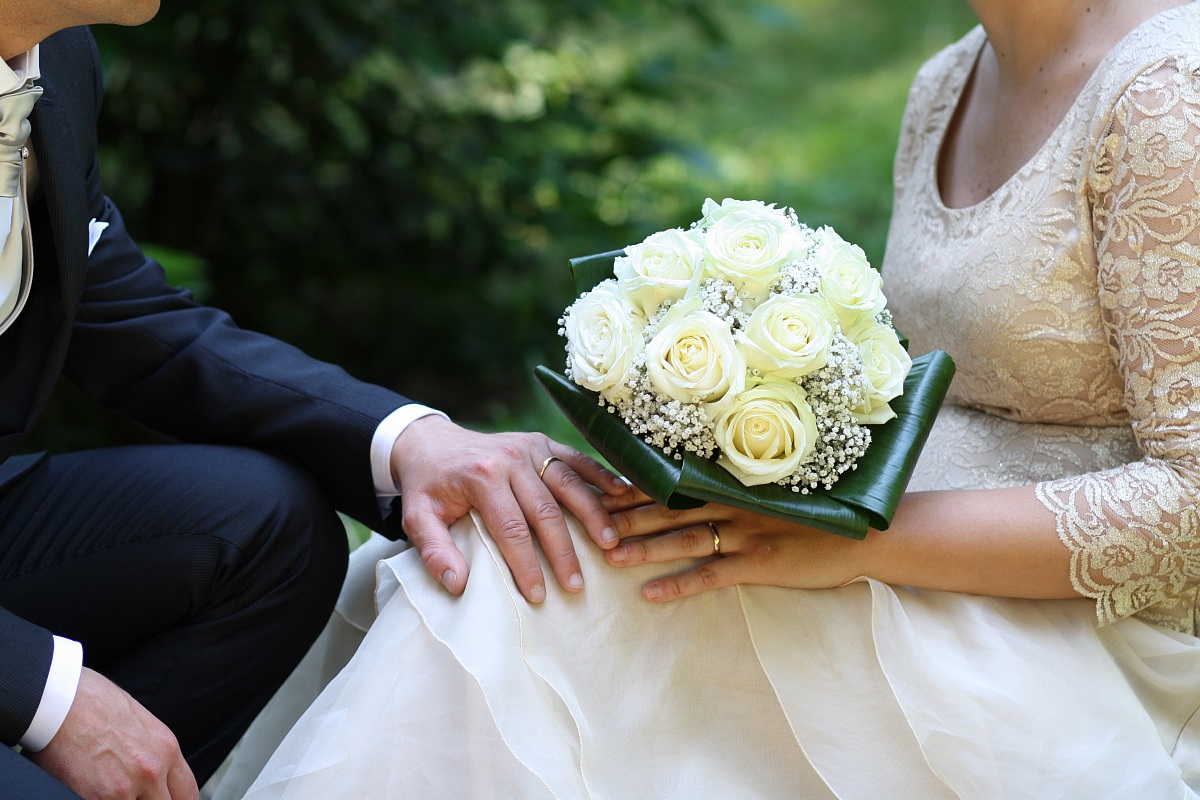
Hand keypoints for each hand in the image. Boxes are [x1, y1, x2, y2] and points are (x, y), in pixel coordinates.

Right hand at [28, 668, 197, 799]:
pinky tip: (93, 792)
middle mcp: (152, 770)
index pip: (187, 792)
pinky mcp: (96, 798)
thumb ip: (153, 751)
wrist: (61, 702)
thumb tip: (156, 772)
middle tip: (136, 795)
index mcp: (167, 749)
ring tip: (110, 790)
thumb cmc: (94, 703)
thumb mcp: (141, 722)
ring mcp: (125, 788)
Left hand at [391, 416, 628, 602]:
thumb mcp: (416, 518)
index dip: (526, 564)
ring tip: (610, 544)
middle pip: (546, 511)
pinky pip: (576, 458)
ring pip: (569, 484)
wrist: (430, 442)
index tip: (537, 594)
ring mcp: (530, 447)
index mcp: (481, 477)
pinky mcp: (542, 441)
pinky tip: (621, 494)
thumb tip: (458, 584)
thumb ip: (434, 551)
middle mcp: (510, 458)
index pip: (511, 529)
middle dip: (563, 551)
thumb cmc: (427, 486)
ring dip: (592, 515)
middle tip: (576, 585)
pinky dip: (600, 475)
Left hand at [603, 486, 868, 600]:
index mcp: (734, 484)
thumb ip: (738, 486)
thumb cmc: (817, 512)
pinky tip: (651, 594)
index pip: (676, 482)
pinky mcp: (759, 564)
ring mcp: (747, 533)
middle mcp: (734, 504)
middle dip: (628, 515)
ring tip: (610, 556)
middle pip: (670, 508)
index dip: (638, 485)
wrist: (863, 534)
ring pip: (683, 539)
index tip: (602, 486)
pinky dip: (679, 585)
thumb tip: (697, 485)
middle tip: (590, 520)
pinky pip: (711, 575)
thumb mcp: (774, 490)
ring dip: (645, 548)